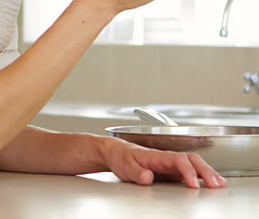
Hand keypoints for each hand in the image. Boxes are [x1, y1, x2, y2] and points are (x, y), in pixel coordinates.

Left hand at [101, 137, 226, 188]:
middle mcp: (167, 157)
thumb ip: (137, 172)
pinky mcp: (172, 169)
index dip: (188, 172)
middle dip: (206, 171)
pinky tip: (211, 182)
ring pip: (195, 163)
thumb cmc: (123, 158)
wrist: (117, 152)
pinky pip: (192, 170)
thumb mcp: (126, 167)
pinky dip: (204, 175)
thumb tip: (148, 176)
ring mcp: (171, 163)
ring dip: (208, 172)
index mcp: (158, 155)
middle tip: (216, 185)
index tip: (194, 185)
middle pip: (192, 160)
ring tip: (221, 184)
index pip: (178, 160)